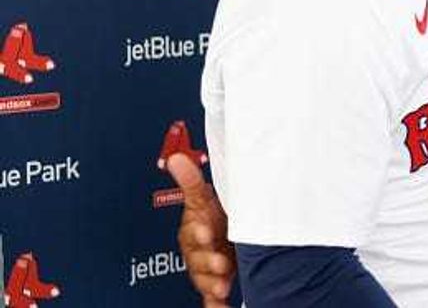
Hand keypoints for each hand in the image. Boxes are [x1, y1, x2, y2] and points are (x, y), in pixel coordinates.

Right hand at [167, 153, 236, 307]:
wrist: (225, 235)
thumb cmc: (215, 217)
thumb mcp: (205, 198)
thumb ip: (192, 182)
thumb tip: (176, 160)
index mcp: (196, 229)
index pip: (193, 230)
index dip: (199, 232)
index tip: (207, 231)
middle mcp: (199, 251)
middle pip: (198, 259)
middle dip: (208, 261)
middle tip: (221, 262)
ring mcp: (206, 269)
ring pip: (204, 278)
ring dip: (212, 283)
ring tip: (225, 284)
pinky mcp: (215, 284)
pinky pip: (211, 299)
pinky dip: (214, 305)